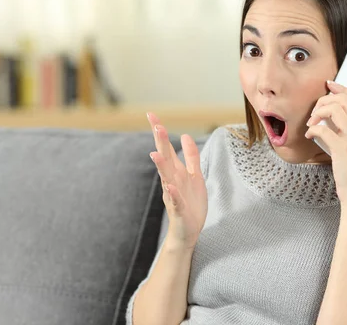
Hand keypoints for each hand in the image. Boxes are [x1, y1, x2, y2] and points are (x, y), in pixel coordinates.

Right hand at [147, 112, 207, 250]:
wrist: (187, 232)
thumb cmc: (190, 203)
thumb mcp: (194, 176)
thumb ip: (191, 157)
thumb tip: (185, 135)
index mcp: (176, 171)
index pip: (167, 148)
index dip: (160, 132)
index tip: (151, 114)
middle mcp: (172, 180)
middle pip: (165, 158)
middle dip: (161, 142)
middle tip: (156, 125)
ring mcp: (174, 195)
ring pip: (167, 178)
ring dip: (162, 166)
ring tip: (156, 153)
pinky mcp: (179, 211)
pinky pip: (176, 201)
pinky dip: (173, 193)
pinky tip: (170, 186)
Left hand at [305, 81, 346, 208]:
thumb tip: (329, 114)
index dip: (343, 87)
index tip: (329, 86)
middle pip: (343, 99)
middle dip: (324, 101)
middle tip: (315, 113)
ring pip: (335, 109)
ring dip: (318, 113)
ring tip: (312, 123)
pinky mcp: (342, 149)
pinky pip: (323, 129)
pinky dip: (312, 130)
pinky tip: (309, 135)